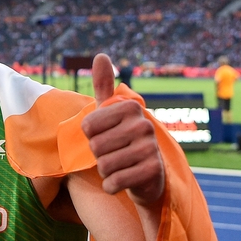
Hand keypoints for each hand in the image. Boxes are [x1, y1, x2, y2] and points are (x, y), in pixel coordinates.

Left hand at [81, 54, 164, 205]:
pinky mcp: (153, 172)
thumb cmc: (121, 138)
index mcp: (130, 107)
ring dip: (105, 170)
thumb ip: (104, 86)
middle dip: (99, 155)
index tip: (106, 135)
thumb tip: (101, 55)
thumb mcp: (111, 112)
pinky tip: (122, 180)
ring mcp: (151, 148)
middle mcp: (144, 125)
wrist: (147, 175)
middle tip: (114, 153)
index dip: (91, 136)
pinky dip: (112, 185)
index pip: (87, 126)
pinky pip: (114, 182)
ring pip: (104, 165)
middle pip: (95, 147)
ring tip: (119, 165)